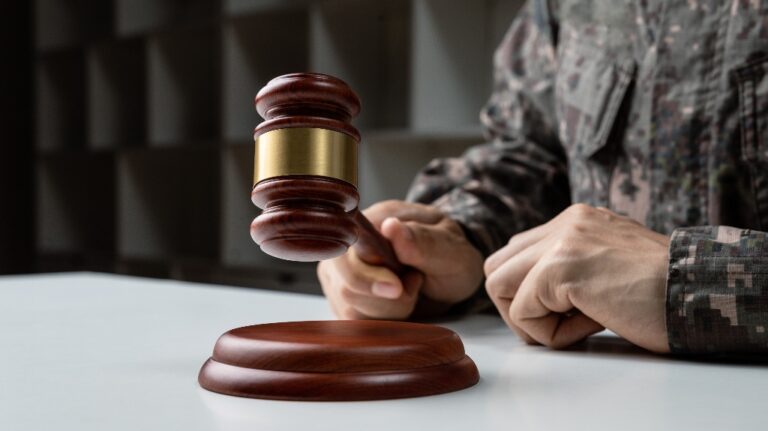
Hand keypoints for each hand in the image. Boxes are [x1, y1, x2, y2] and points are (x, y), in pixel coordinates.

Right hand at [318, 200, 483, 319]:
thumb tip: (390, 226)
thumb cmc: (451, 255)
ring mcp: (342, 276)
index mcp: (371, 221)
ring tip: (410, 288)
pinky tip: (399, 303)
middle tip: (415, 283)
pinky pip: (354, 322)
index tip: (397, 287)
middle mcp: (348, 248)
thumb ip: (423, 240)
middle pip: (346, 286)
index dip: (365, 276)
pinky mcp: (346, 301)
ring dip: (389, 309)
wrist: (452, 275)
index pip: (344, 251)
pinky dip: (383, 320)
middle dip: (386, 299)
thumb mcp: (450, 247)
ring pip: (351, 309)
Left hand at [484, 204, 670, 352]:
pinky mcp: (561, 268)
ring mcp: (560, 242)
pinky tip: (591, 325)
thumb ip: (569, 267)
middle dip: (516, 305)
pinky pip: (523, 312)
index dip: (528, 293)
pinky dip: (550, 334)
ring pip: (497, 286)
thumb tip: (532, 294)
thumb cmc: (662, 292)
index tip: (566, 310)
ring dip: (529, 320)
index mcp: (574, 221)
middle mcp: (564, 223)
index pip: (516, 254)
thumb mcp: (608, 266)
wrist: (701, 293)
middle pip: (496, 267)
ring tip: (574, 324)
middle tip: (557, 323)